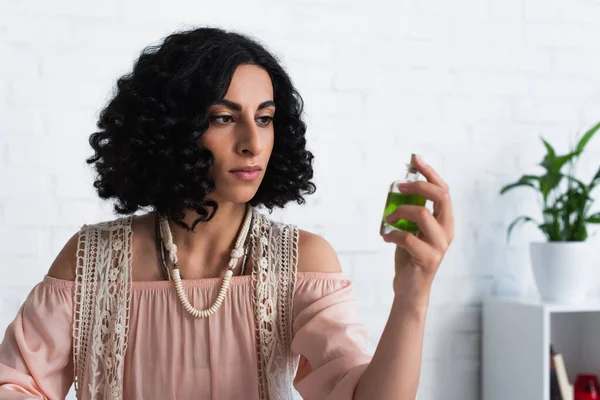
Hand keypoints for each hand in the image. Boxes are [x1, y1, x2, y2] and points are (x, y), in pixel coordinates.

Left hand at [382, 155, 453, 306]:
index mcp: (445, 221)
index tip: (415, 159)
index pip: (443, 190)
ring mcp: (440, 245)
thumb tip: (401, 186)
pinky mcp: (428, 258)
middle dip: (418, 186)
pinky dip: (393, 234)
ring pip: (422, 214)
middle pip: (440, 196)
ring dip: (399, 212)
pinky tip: (386, 238)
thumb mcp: (412, 228)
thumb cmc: (410, 255)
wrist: (410, 288)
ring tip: (387, 219)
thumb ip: (412, 210)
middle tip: (399, 187)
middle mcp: (447, 231)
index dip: (430, 172)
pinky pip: (408, 237)